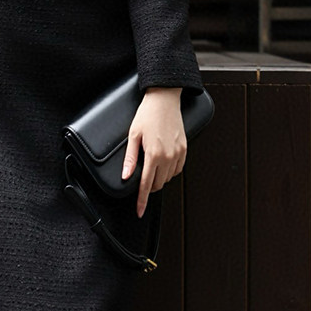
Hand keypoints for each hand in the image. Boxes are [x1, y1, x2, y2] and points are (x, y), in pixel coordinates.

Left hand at [120, 86, 186, 217]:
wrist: (165, 100)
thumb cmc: (147, 114)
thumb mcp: (133, 136)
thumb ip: (130, 159)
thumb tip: (126, 176)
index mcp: (153, 154)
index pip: (147, 184)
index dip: (142, 200)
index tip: (139, 210)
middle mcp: (168, 156)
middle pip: (158, 184)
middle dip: (149, 186)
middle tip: (141, 178)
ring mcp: (178, 153)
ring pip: (168, 178)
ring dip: (159, 178)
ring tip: (151, 165)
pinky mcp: (184, 149)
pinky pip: (177, 169)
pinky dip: (169, 171)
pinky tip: (162, 163)